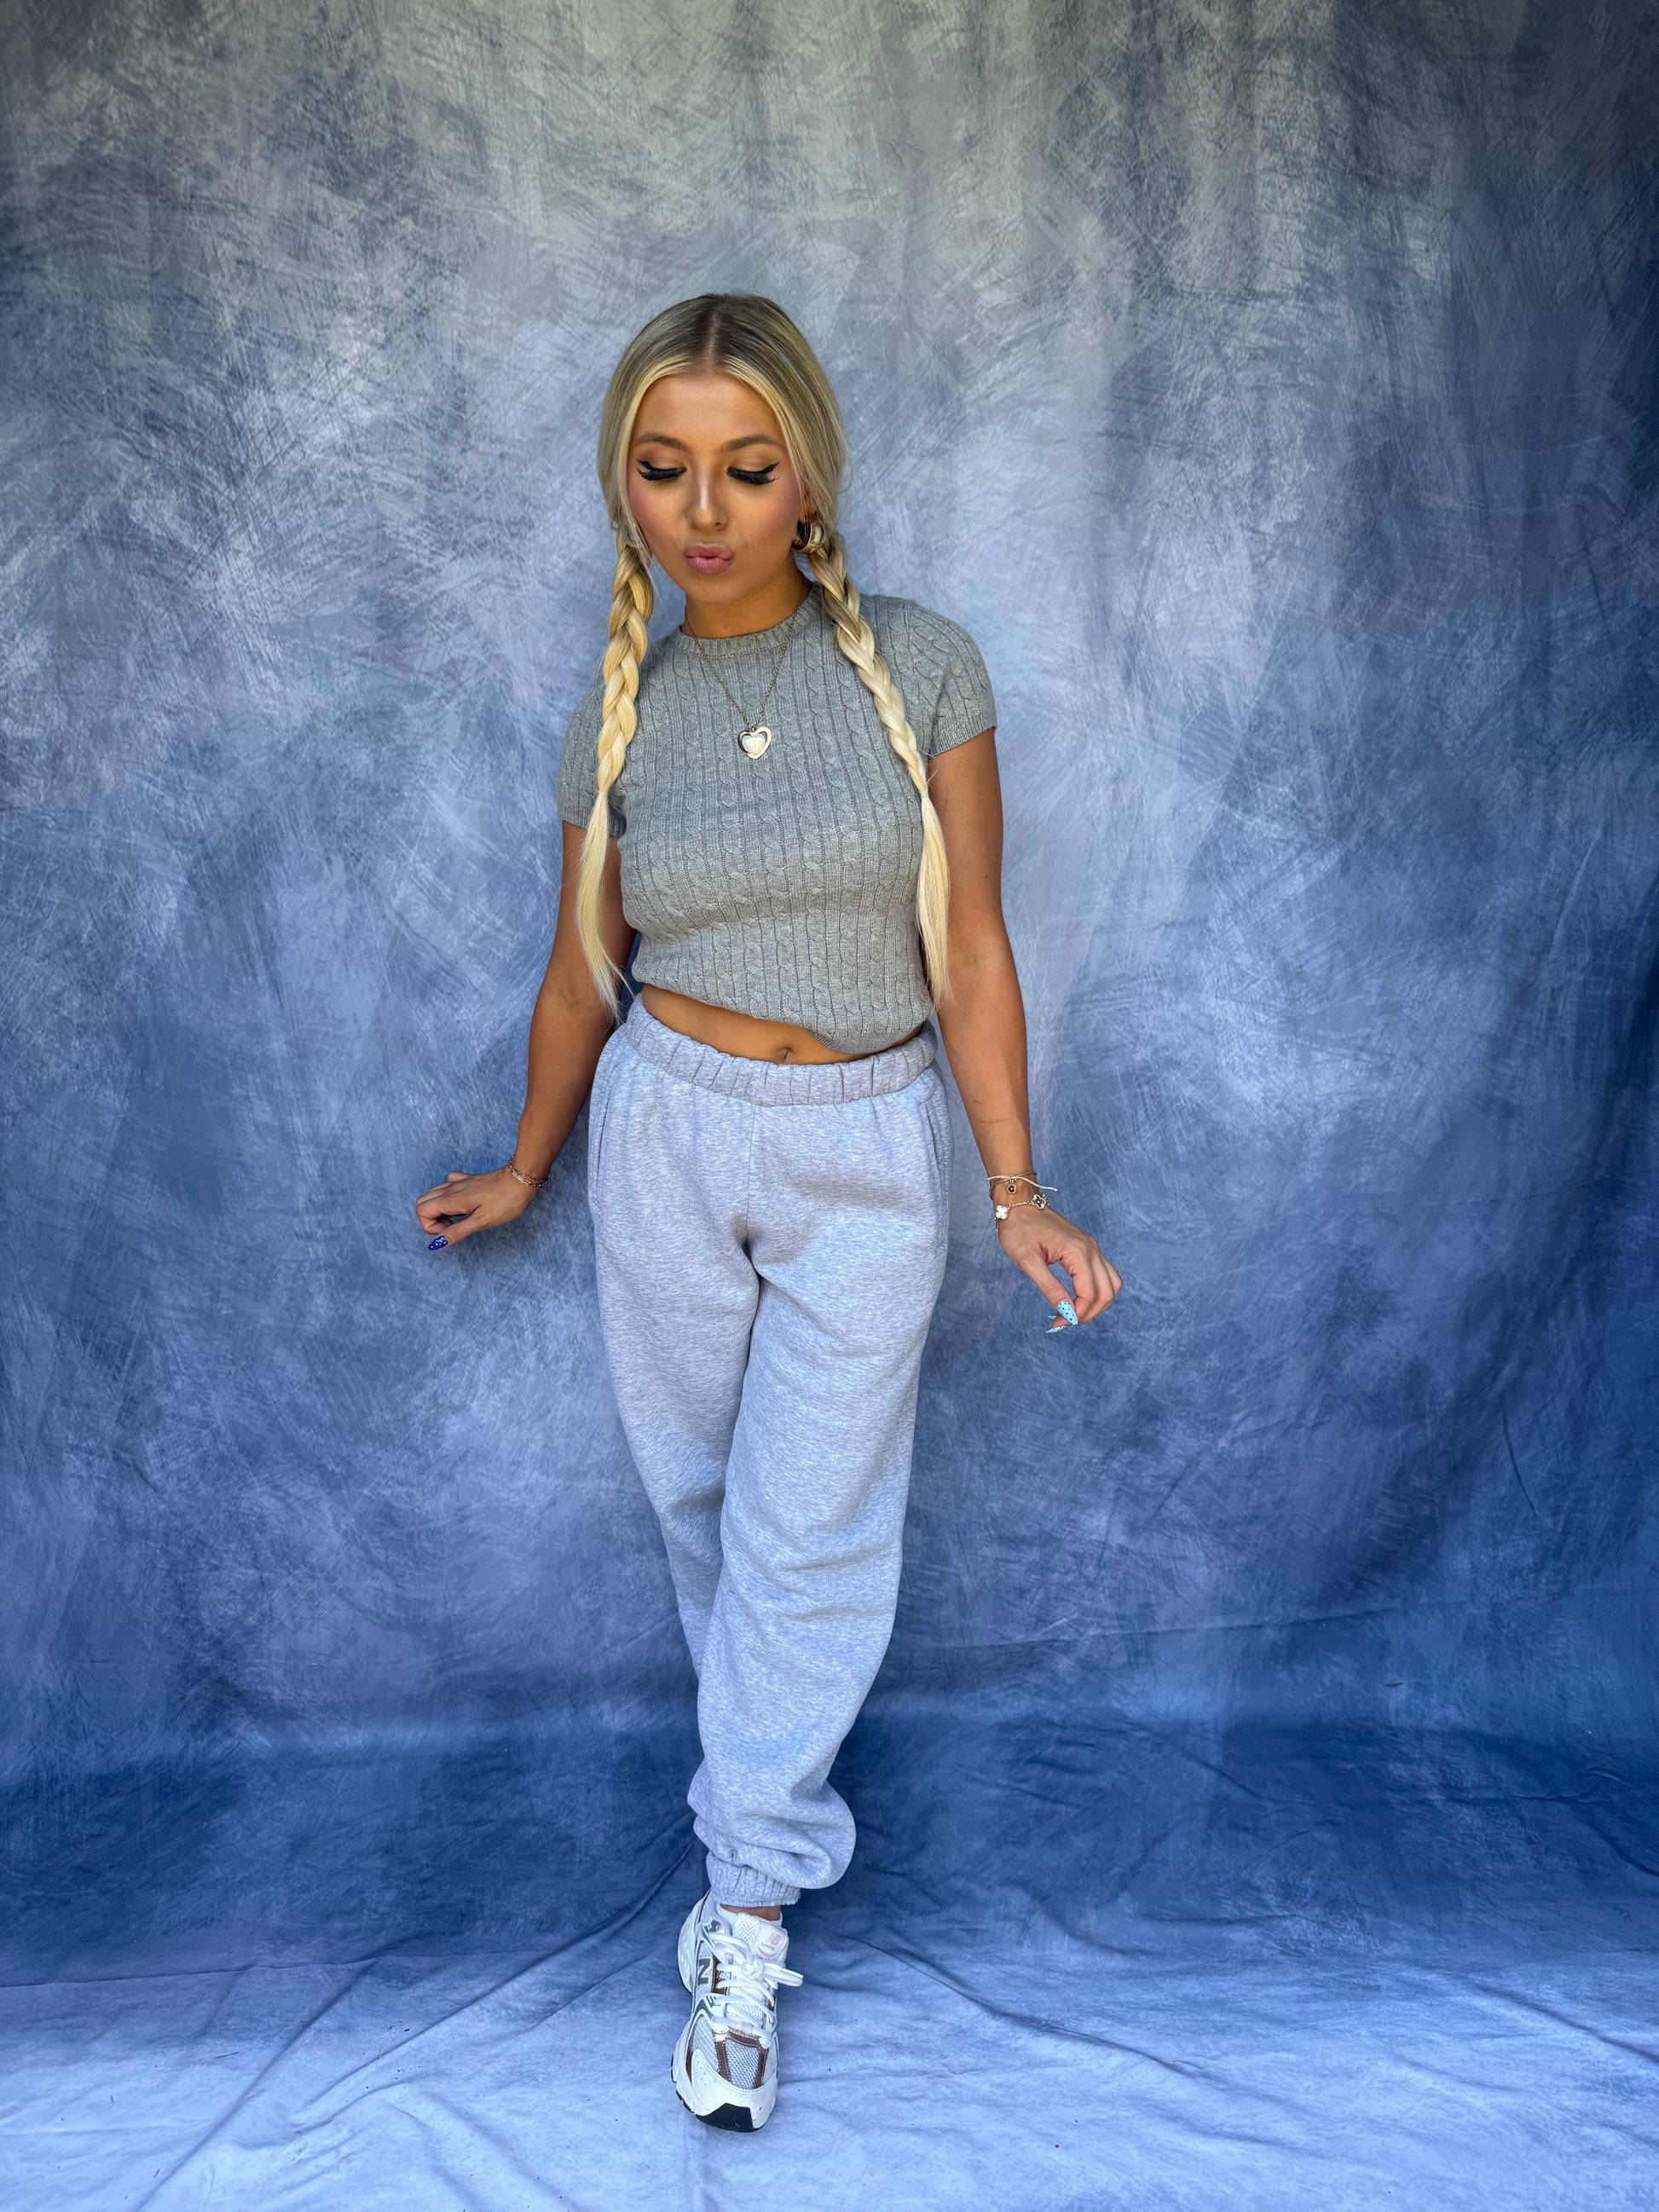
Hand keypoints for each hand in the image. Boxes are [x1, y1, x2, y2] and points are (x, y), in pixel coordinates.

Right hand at [414, 1166, 537, 1247]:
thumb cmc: (505, 1201)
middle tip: (452, 1226)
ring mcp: (459, 1183)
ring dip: (439, 1209)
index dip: (431, 1226)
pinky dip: (448, 1197)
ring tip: (458, 1218)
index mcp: (451, 1199)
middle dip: (431, 1218)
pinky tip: (463, 1204)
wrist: (522, 1179)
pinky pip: (448, 1185)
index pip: (421, 1211)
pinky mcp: (469, 1181)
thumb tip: (437, 1243)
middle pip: (422, 1202)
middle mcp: (451, 1188)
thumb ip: (457, 1232)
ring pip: (434, 1194)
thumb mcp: (481, 1222)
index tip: (450, 1230)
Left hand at [995, 1204, 1121, 1328]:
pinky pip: (1106, 1273)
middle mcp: (1091, 1249)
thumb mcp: (1028, 1262)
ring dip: (1098, 1303)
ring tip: (1075, 1313)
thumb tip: (1066, 1312)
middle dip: (1089, 1313)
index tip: (1057, 1324)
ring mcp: (1092, 1247)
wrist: (1019, 1203)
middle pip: (1106, 1292)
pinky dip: (1099, 1290)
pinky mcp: (1088, 1248)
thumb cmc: (1019, 1229)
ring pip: (1112, 1283)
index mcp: (1078, 1252)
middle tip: (1065, 1322)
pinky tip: (1080, 1297)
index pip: (1090, 1294)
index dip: (1076, 1315)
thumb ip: (1050, 1288)